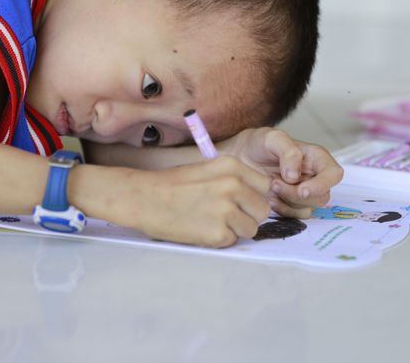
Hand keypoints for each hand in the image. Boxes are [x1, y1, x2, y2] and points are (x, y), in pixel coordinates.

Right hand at [129, 156, 270, 247]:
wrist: (144, 198)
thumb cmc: (173, 184)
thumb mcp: (208, 169)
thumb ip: (235, 179)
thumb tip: (255, 197)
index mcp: (232, 166)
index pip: (265, 186)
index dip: (253, 196)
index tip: (241, 201)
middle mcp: (233, 186)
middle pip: (263, 210)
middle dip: (248, 216)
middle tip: (226, 216)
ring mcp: (226, 210)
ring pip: (251, 229)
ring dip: (236, 230)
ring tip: (212, 222)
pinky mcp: (218, 233)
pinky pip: (233, 241)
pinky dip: (220, 240)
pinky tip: (202, 229)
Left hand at [219, 128, 343, 218]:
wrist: (239, 158)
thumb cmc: (257, 144)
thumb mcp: (271, 138)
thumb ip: (288, 152)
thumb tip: (296, 176)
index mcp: (316, 158)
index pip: (334, 174)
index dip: (322, 184)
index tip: (302, 189)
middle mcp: (314, 176)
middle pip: (322, 196)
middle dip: (297, 194)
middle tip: (275, 183)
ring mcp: (303, 192)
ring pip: (309, 208)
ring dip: (288, 202)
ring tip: (271, 186)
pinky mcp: (292, 205)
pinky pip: (295, 216)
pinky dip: (283, 210)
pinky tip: (270, 198)